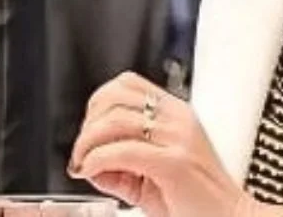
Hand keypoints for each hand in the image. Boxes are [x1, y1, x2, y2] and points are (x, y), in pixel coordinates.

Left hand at [69, 72, 282, 216]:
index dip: (98, 102)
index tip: (89, 131)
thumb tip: (89, 163)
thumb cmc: (198, 199)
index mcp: (176, 113)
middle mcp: (177, 119)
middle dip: (88, 124)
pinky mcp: (174, 162)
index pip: (127, 83)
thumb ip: (122, 166)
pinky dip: (98, 159)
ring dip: (87, 143)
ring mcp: (177, 138)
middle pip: (115, 98)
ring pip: (114, 121)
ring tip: (85, 162)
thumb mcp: (156, 173)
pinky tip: (92, 170)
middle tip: (83, 151)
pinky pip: (123, 151)